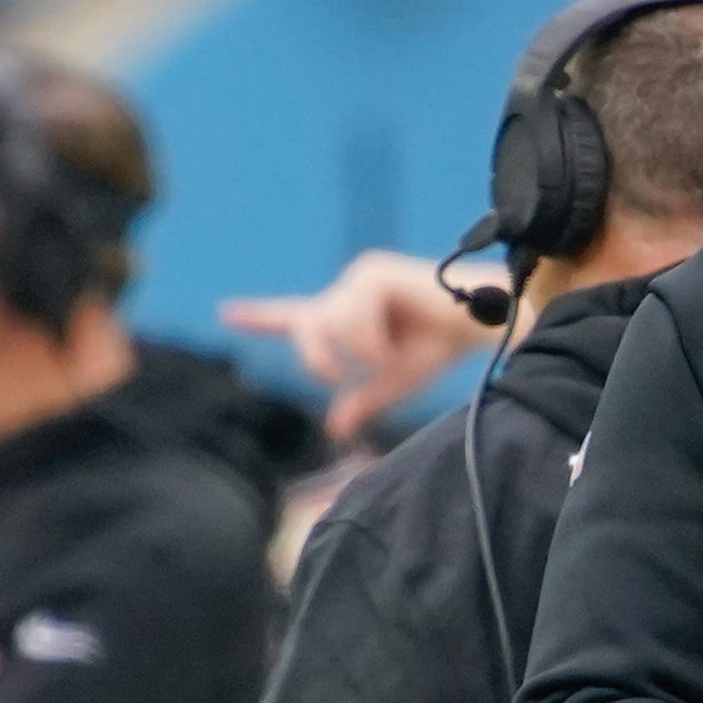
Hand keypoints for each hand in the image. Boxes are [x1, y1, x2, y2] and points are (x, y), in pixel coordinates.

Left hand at [222, 252, 491, 442]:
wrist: (476, 324)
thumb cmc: (439, 347)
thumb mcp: (394, 381)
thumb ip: (361, 401)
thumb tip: (334, 430)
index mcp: (346, 317)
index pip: (294, 318)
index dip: (260, 317)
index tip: (226, 313)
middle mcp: (345, 294)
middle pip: (308, 327)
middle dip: (318, 360)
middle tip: (335, 380)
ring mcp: (357, 279)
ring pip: (332, 326)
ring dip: (361, 355)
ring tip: (394, 359)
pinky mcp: (371, 272)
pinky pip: (352, 319)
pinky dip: (372, 345)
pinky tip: (396, 347)